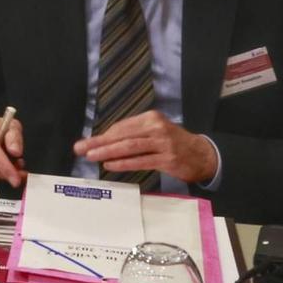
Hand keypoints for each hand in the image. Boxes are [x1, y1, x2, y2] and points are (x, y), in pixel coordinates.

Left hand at [74, 111, 217, 184]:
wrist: (202, 155)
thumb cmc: (173, 143)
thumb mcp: (155, 132)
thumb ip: (134, 134)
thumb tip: (104, 141)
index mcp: (151, 118)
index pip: (122, 126)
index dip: (103, 135)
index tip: (86, 142)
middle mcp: (156, 127)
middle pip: (123, 135)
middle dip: (99, 142)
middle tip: (80, 148)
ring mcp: (163, 143)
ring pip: (130, 147)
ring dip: (108, 151)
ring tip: (91, 156)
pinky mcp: (168, 159)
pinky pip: (141, 161)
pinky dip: (124, 163)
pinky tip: (110, 165)